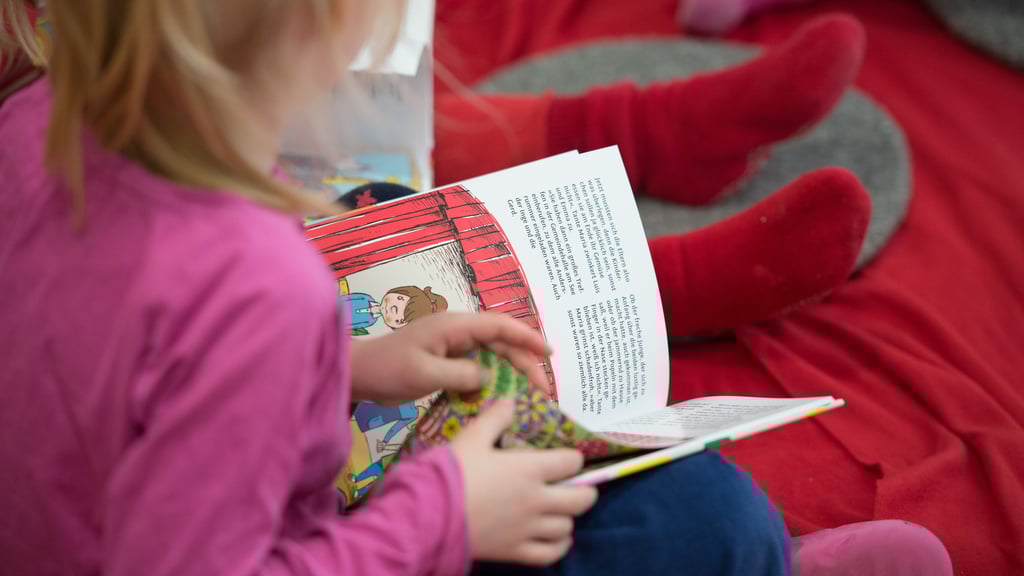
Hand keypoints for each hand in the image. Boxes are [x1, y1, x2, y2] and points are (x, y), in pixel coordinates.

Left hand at [349, 312, 549, 404]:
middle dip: (525, 362)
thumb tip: (490, 377)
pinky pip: (478, 367)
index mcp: (454, 326)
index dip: (527, 337)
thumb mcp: (425, 374)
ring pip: (492, 355)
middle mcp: (458, 332)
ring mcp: (453, 345)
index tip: (549, 352)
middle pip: (501, 342)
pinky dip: (493, 379)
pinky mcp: (447, 360)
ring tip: (530, 393)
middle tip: (542, 388)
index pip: (499, 326)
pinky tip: (503, 396)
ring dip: (512, 372)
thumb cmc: (387, 369)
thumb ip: (461, 374)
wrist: (358, 374)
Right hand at [451, 400, 597, 565]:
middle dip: (585, 491)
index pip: (570, 462)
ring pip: (567, 527)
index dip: (573, 458)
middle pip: (581, 499)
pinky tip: (557, 538)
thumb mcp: (472, 437)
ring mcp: (527, 529)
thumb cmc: (450, 472)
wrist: (428, 514)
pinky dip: (559, 546)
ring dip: (568, 517)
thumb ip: (495, 418)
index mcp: (529, 469)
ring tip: (560, 510)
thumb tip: (511, 401)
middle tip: (577, 486)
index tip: (569, 458)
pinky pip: (551, 554)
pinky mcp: (515, 551)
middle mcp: (536, 500)